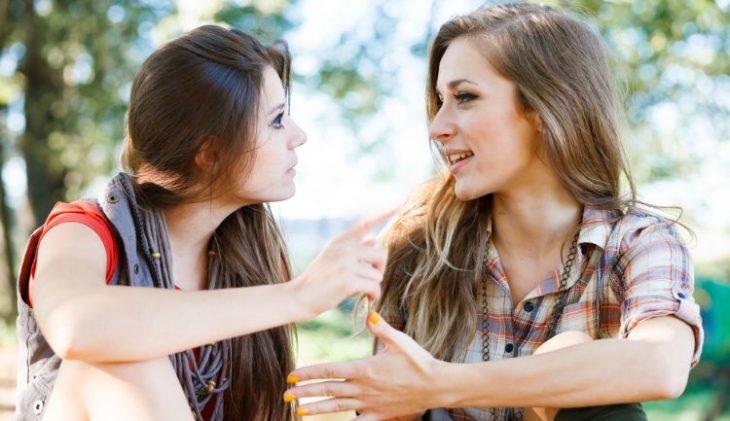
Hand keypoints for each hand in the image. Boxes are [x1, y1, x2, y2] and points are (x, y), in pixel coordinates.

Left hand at [285, 312, 442, 419]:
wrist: (437, 385)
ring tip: (299, 410)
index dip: (310, 373)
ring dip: (316, 408)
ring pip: (337, 407)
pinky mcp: (379, 415)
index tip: (293, 374)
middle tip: (287, 394)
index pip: (330, 371)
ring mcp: (370, 404)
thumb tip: (369, 313)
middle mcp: (364, 388)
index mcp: (365, 368)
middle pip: (328, 390)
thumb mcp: (399, 341)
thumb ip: (381, 328)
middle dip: (305, 392)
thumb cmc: (418, 361)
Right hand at [291, 211, 393, 319]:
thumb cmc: (319, 280)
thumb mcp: (334, 257)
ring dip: (373, 286)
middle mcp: (344, 248)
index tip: (399, 203)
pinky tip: (366, 298)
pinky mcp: (347, 280)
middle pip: (382, 254)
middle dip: (379, 270)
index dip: (383, 214)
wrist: (299, 297)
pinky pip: (373, 287)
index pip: (366, 223)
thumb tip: (374, 239)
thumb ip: (355, 248)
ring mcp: (345, 263)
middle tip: (369, 280)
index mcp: (341, 240)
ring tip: (358, 290)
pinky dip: (373, 295)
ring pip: (378, 274)